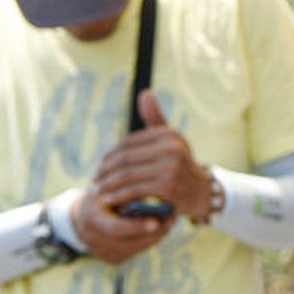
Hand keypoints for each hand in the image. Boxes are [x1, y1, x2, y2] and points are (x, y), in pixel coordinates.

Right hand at [70, 187, 171, 264]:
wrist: (83, 217)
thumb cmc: (103, 196)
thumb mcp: (112, 190)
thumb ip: (128, 194)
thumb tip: (154, 196)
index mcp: (92, 220)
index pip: (116, 228)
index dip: (137, 226)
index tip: (157, 221)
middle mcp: (95, 241)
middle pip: (131, 242)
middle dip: (155, 231)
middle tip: (173, 218)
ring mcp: (103, 252)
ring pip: (137, 247)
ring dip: (156, 235)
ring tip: (171, 220)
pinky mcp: (112, 259)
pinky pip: (136, 250)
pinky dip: (148, 239)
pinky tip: (160, 228)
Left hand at [88, 90, 215, 222]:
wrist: (199, 191)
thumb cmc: (178, 164)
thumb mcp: (169, 140)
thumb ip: (155, 117)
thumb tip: (144, 93)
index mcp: (168, 134)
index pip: (128, 143)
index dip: (110, 155)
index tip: (99, 166)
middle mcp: (172, 148)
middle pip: (125, 159)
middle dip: (105, 170)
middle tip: (94, 179)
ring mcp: (171, 167)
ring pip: (126, 175)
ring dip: (108, 184)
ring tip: (97, 190)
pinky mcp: (167, 186)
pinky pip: (133, 190)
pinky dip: (117, 195)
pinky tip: (108, 199)